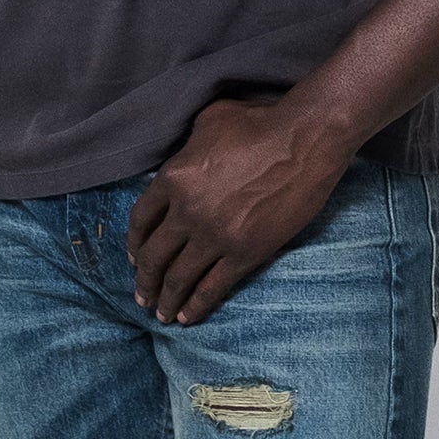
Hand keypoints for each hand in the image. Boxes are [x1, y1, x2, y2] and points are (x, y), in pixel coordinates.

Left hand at [128, 97, 354, 325]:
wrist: (305, 141)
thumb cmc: (261, 122)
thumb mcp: (210, 120)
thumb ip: (188, 145)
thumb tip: (185, 156)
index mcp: (174, 178)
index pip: (141, 220)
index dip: (134, 245)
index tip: (133, 260)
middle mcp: (187, 211)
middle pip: (154, 256)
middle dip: (144, 281)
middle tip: (141, 297)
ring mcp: (215, 236)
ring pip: (179, 278)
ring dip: (166, 300)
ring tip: (161, 314)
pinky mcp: (245, 253)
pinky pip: (213, 287)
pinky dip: (197, 306)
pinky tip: (188, 318)